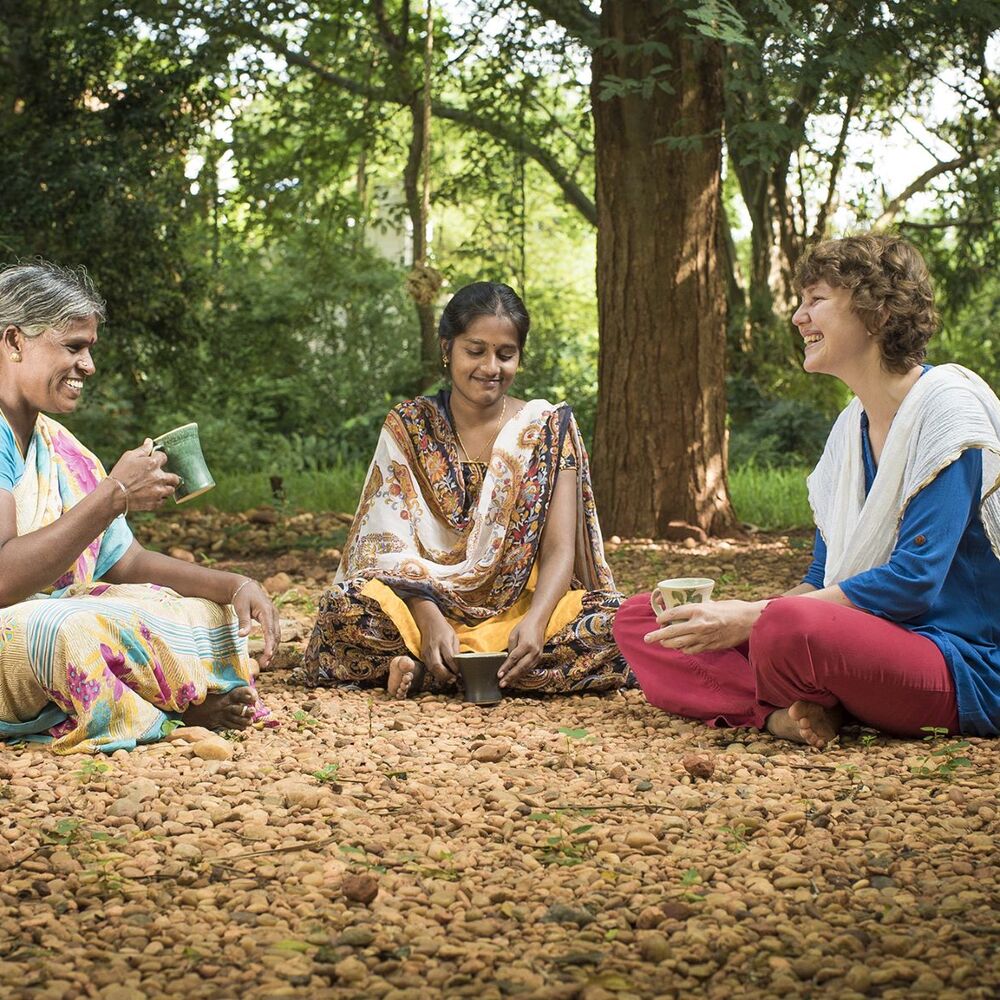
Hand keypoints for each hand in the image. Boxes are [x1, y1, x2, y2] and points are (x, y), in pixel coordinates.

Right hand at [108, 439, 181, 510]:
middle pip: (175, 477)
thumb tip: (150, 442)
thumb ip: (142, 450)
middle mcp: (159, 477)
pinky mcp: (156, 503)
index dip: (159, 458)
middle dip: (170, 477)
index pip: (164, 457)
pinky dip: (159, 499)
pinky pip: (163, 501)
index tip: (155, 461)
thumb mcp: (128, 457)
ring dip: (166, 488)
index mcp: (153, 464)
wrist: (113, 495)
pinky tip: (151, 495)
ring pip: (171, 490)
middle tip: (162, 477)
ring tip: (157, 487)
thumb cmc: (120, 474)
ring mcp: (159, 491)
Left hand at [231, 578, 280, 667]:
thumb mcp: (241, 608)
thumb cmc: (242, 597)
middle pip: (276, 635)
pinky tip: (268, 653)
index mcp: (266, 611)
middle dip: (272, 650)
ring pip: (277, 636)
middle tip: (264, 664)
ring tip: (266, 662)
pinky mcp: (272, 620)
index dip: (270, 643)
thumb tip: (242, 636)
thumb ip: (243, 622)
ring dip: (273, 649)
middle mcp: (273, 614)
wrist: (247, 587)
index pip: (269, 630)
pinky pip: (275, 634)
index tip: (268, 654)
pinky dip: (272, 644)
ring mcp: (274, 617)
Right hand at [416, 612, 459, 684]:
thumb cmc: (443, 629)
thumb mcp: (454, 637)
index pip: (449, 658)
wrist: (429, 622)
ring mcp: (426, 652)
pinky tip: (442, 674)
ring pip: (432, 669)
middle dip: (445, 675)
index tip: (459, 672)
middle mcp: (433, 648)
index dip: (455, 668)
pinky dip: (436, 673)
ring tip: (449, 678)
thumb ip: (456, 651)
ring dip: (441, 676)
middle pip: (437, 666)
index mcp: (443, 642)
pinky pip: (429, 667)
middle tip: (453, 679)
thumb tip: (459, 665)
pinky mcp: (423, 656)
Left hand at [499, 615, 544, 687]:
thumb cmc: (524, 626)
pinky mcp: (540, 657)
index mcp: (526, 644)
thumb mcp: (513, 635)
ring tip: (508, 683)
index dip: (506, 668)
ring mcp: (538, 655)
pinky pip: (530, 668)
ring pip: (526, 670)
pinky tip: (516, 677)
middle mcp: (534, 651)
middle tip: (502, 684)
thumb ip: (511, 649)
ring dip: (516, 677)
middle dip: (511, 677)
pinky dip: (523, 673)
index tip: (499, 675)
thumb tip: (508, 661)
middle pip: (520, 667)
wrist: (538, 622)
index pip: (514, 659)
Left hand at [643, 599, 766, 653]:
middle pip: (671, 632)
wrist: (750, 622)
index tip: (658, 620)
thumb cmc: (732, 609)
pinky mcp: (709, 646)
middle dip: (656, 636)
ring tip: (662, 643)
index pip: (673, 614)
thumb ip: (699, 607)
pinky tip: (680, 647)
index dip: (662, 618)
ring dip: (668, 644)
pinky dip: (683, 649)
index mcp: (698, 609)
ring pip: (678, 644)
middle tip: (647, 639)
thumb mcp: (712, 603)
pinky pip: (691, 650)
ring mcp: (703, 637)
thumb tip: (686, 609)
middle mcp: (698, 624)